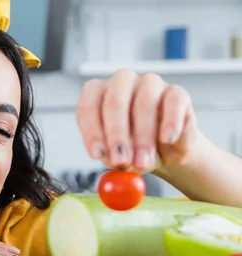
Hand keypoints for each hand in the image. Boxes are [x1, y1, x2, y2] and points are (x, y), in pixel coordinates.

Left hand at [76, 69, 201, 173]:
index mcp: (98, 95)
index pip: (88, 107)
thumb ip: (111, 157)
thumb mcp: (117, 156)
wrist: (167, 151)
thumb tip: (113, 161)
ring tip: (143, 162)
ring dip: (143, 137)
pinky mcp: (177, 92)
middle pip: (114, 102)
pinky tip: (167, 139)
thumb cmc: (133, 149)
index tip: (97, 155)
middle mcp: (122, 83)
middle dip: (116, 135)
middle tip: (120, 161)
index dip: (92, 132)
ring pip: (144, 103)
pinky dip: (170, 122)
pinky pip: (174, 101)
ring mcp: (150, 84)